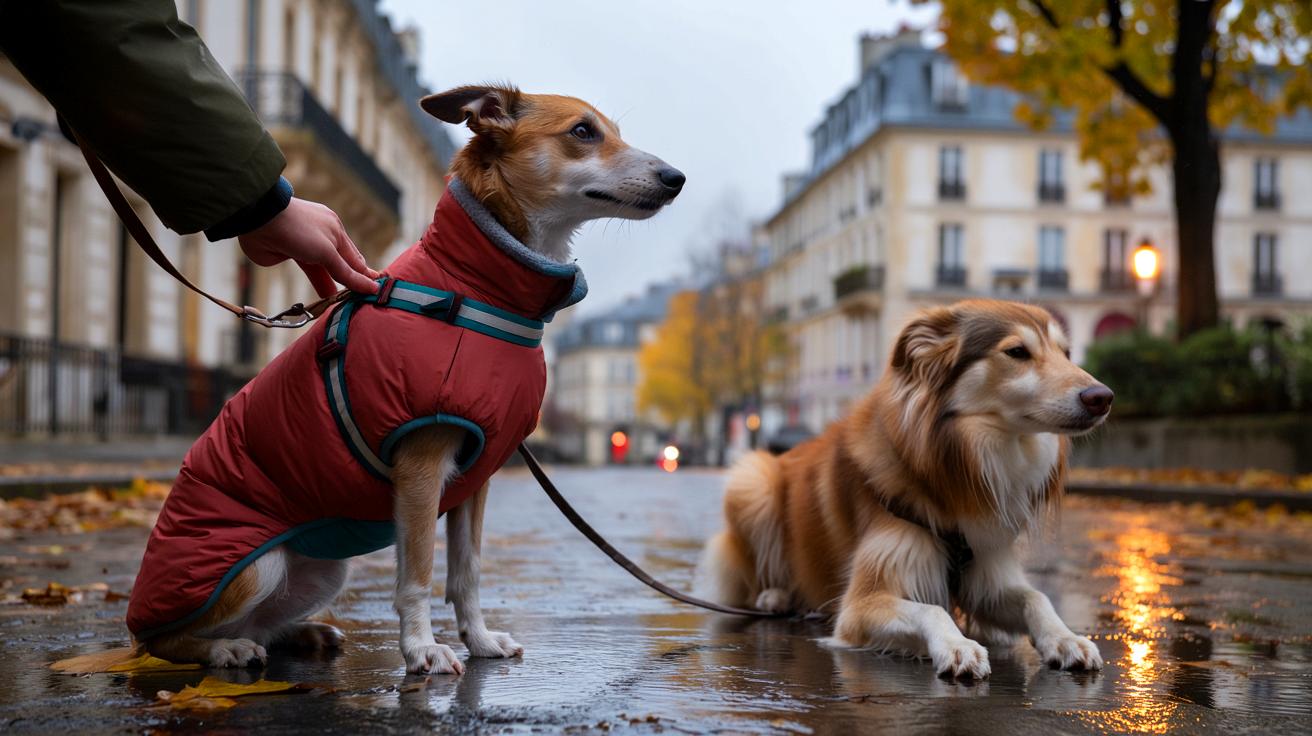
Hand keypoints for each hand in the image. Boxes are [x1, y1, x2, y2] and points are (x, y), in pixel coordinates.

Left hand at [238, 197, 380, 296]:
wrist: (259, 220)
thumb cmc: (299, 230)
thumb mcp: (327, 252)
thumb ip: (347, 272)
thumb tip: (371, 287)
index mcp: (336, 230)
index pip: (355, 259)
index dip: (365, 276)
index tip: (376, 293)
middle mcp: (324, 237)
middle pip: (341, 265)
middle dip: (350, 282)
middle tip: (361, 303)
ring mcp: (306, 245)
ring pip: (325, 270)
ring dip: (334, 286)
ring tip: (345, 305)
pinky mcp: (290, 254)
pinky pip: (309, 271)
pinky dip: (319, 283)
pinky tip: (326, 298)